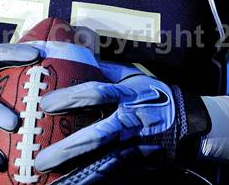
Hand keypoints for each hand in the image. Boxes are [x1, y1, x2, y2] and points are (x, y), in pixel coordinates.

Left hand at [35, 62, 210, 181]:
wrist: (187, 121)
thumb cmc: (152, 93)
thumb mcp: (132, 76)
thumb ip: (105, 70)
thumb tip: (77, 56)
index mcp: (126, 94)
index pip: (97, 93)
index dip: (72, 98)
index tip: (46, 104)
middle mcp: (129, 121)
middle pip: (97, 135)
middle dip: (69, 148)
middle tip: (41, 158)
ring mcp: (134, 145)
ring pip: (103, 161)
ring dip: (76, 172)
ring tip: (50, 177)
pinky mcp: (137, 162)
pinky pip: (111, 174)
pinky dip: (92, 180)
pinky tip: (69, 184)